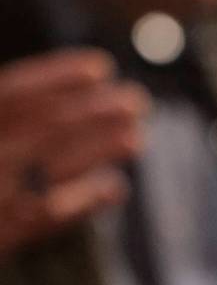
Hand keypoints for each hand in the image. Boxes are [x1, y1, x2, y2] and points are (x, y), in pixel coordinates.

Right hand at [0, 49, 148, 258]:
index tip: (101, 67)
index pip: (12, 93)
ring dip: (100, 150)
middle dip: (97, 111)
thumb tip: (68, 83)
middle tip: (136, 101)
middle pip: (45, 127)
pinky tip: (115, 187)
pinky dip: (85, 201)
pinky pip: (47, 217)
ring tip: (136, 138)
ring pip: (53, 168)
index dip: (58, 76)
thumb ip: (6, 110)